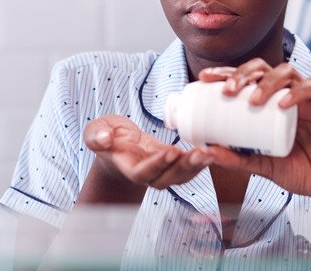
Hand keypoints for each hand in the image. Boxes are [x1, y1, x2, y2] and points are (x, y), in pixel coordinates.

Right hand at [82, 115, 212, 189]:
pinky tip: (214, 150)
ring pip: (182, 176)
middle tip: (200, 154)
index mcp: (128, 167)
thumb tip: (104, 138)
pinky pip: (189, 166)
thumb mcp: (96, 131)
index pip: (143, 173)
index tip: (170, 152)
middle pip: (167, 179)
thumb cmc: (106, 136)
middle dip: (184, 168)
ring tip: (211, 153)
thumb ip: (96, 136)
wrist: (117, 144)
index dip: (157, 165)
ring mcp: (162, 170)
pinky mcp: (173, 162)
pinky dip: (201, 160)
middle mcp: (147, 174)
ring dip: (197, 166)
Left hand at [198, 61, 310, 205]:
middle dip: (242, 74)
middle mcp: (285, 93)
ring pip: (286, 71)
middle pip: (262, 68)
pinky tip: (284, 103)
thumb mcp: (261, 165)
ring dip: (267, 82)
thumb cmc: (295, 171)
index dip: (225, 73)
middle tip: (227, 91)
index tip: (205, 78)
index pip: (245, 78)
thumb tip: (204, 151)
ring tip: (253, 101)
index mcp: (268, 102)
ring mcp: (306, 96)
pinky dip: (298, 91)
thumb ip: (237, 159)